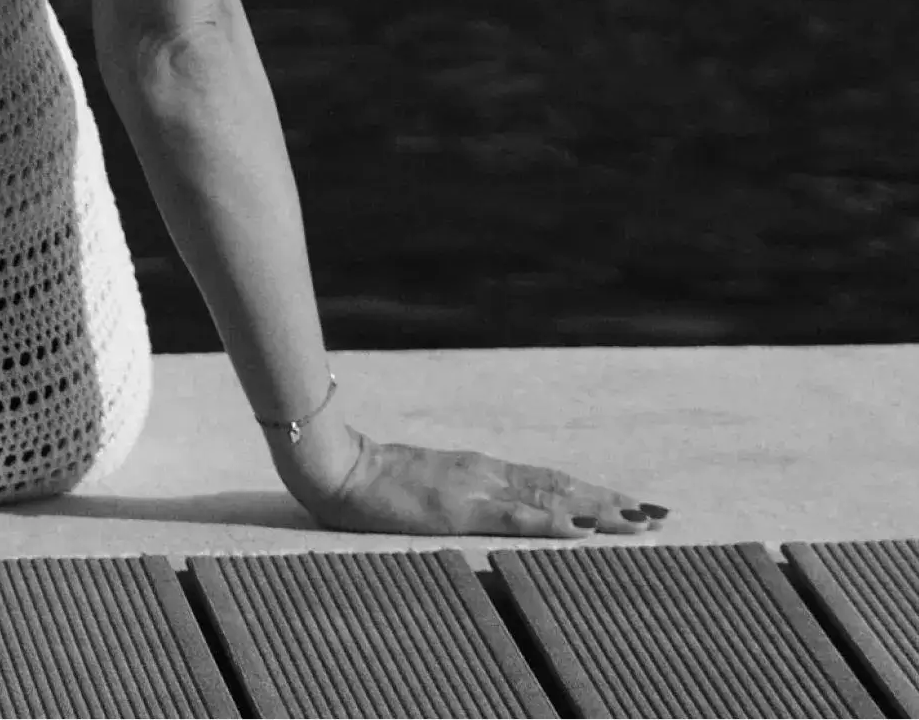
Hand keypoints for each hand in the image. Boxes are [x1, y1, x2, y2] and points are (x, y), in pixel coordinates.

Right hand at [278, 423, 667, 538]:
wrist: (335, 467)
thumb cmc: (372, 479)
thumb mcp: (427, 487)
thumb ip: (461, 492)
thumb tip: (494, 508)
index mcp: (481, 471)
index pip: (551, 481)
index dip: (595, 493)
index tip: (636, 505)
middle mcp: (488, 474)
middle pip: (564, 487)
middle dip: (614, 503)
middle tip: (661, 515)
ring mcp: (476, 488)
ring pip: (552, 498)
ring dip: (599, 510)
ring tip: (640, 521)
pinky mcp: (459, 507)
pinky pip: (515, 515)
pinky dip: (553, 520)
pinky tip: (581, 528)